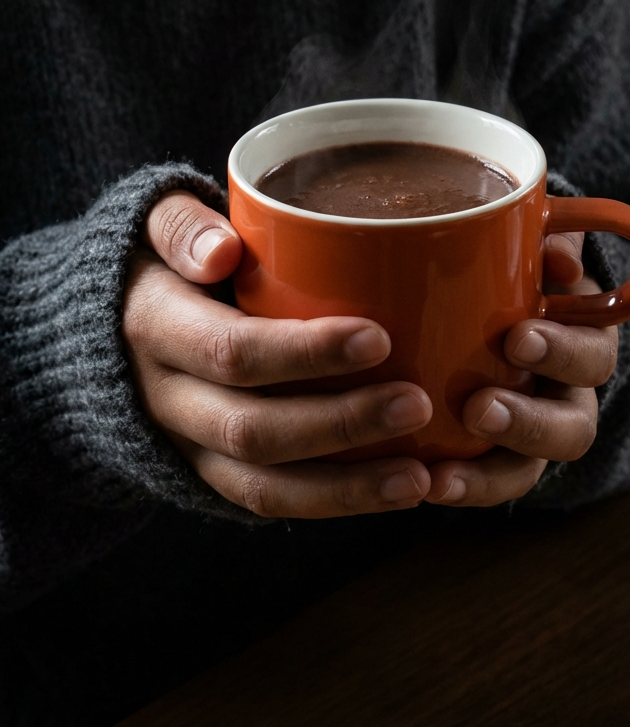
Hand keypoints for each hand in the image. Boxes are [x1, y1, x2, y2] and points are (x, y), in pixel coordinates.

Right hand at [123, 191, 432, 517]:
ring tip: (419, 478)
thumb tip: (220, 252)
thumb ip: (182, 225)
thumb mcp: (156, 222)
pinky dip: (335, 504)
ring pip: (261, 485)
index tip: (379, 338)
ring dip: (346, 488)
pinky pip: (269, 502)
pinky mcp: (209, 472)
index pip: (232, 351)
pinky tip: (399, 492)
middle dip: (341, 424)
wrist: (114, 318)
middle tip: (418, 404)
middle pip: (252, 430)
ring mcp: (185, 445)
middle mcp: (164, 398)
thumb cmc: (163, 257)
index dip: (304, 352)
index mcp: (155, 327)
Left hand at [425, 232, 618, 506]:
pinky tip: (424, 485)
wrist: (479, 299)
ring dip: (488, 476)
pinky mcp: (488, 457)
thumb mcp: (532, 244)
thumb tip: (559, 255)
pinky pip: (483, 485)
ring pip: (526, 470)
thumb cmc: (511, 265)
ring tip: (442, 476)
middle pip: (571, 429)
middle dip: (527, 423)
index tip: (518, 338)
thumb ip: (550, 239)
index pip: (592, 356)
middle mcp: (563, 395)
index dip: (563, 352)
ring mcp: (526, 434)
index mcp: (580, 340)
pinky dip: (459, 488)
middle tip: (480, 407)